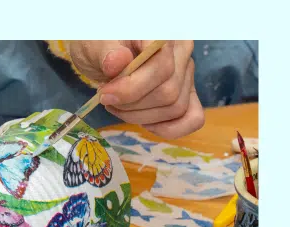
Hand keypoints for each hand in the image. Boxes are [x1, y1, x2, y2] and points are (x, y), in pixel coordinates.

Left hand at [68, 40, 204, 138]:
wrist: (102, 55)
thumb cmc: (100, 46)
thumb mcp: (96, 44)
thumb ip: (106, 52)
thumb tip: (117, 62)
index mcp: (164, 34)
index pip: (162, 68)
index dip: (132, 88)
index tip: (105, 94)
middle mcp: (183, 53)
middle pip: (169, 92)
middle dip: (132, 104)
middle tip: (108, 99)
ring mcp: (187, 76)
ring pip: (176, 108)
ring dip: (141, 116)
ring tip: (118, 106)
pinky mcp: (187, 96)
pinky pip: (192, 119)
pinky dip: (167, 128)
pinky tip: (143, 122)